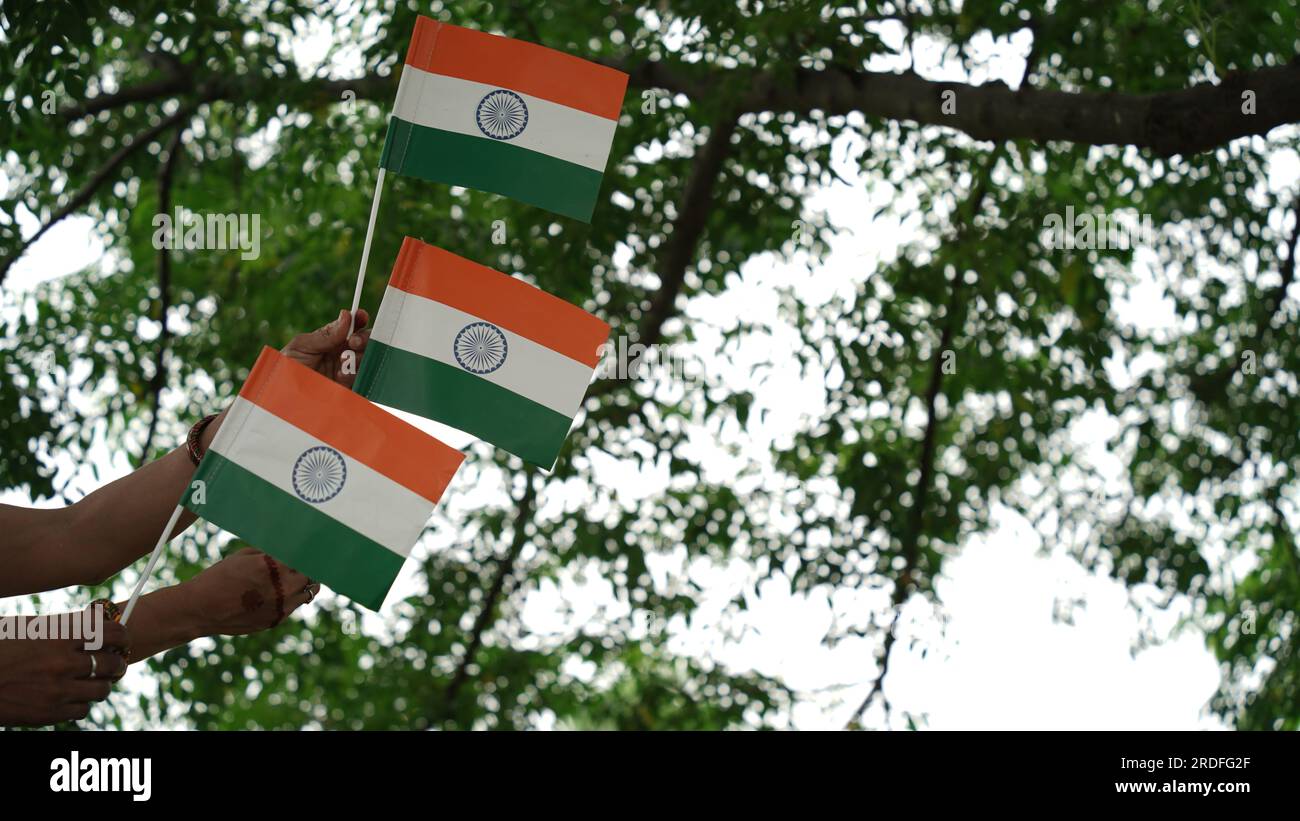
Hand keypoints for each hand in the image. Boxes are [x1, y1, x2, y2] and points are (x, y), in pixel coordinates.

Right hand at [0, 613, 128, 726]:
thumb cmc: (0, 648)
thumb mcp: (29, 628)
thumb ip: (64, 624)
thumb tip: (97, 616)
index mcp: (58, 638)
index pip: (111, 633)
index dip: (123, 636)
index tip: (123, 639)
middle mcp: (62, 664)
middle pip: (112, 664)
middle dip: (117, 663)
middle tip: (114, 663)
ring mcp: (57, 691)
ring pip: (102, 690)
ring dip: (101, 685)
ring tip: (94, 681)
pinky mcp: (49, 714)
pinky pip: (82, 710)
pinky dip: (82, 703)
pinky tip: (72, 696)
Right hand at [180, 547, 319, 636]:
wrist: (200, 609)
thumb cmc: (218, 578)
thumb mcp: (243, 557)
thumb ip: (268, 553)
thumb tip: (286, 550)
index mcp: (273, 567)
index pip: (303, 558)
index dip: (305, 554)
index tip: (308, 550)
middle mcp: (281, 588)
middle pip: (310, 576)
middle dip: (307, 569)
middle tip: (303, 563)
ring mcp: (279, 607)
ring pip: (307, 593)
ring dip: (304, 585)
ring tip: (296, 578)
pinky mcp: (274, 621)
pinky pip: (292, 607)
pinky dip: (291, 599)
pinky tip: (280, 593)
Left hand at [281, 308, 370, 388]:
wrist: (283, 399)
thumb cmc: (286, 370)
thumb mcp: (301, 347)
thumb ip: (326, 334)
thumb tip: (347, 316)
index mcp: (329, 341)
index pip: (350, 327)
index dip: (358, 319)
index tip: (360, 316)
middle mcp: (340, 356)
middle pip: (364, 342)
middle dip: (364, 338)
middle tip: (354, 342)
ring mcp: (346, 373)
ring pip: (366, 360)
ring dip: (358, 358)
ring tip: (343, 362)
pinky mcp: (349, 390)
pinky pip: (363, 380)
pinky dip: (356, 375)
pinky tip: (341, 377)